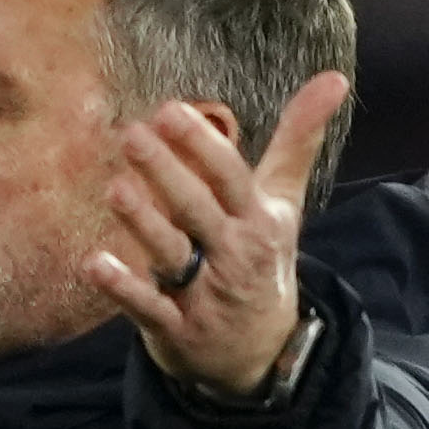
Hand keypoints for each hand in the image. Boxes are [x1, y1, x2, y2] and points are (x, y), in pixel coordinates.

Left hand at [89, 70, 350, 397]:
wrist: (261, 352)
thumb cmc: (261, 257)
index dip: (202, 146)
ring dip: (144, 223)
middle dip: (167, 173)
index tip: (169, 110)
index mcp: (257, 220)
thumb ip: (298, 140)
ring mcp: (205, 294)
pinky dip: (122, 289)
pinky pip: (148, 307)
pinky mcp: (176, 329)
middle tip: (132, 134)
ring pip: (172, 255)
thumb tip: (335, 77)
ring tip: (115, 189)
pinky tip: (94, 263)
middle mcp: (234, 255)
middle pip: (198, 210)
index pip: (231, 178)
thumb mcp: (284, 202)